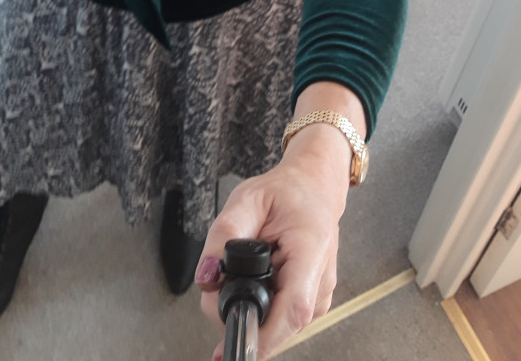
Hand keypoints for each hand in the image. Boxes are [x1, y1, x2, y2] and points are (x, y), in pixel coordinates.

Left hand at [195, 143, 349, 360]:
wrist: (313, 189)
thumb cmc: (285, 192)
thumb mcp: (247, 200)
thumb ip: (223, 235)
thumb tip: (206, 278)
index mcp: (312, 247)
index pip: (295, 308)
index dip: (264, 335)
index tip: (235, 340)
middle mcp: (321, 279)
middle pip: (278, 324)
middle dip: (241, 313)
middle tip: (221, 280)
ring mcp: (320, 295)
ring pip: (276, 325)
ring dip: (251, 306)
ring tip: (247, 269)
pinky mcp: (313, 304)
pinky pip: (279, 319)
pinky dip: (261, 303)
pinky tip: (260, 277)